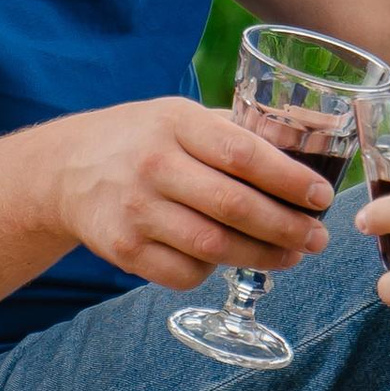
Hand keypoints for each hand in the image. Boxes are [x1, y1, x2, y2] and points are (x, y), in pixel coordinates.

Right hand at [49, 96, 339, 291]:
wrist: (67, 169)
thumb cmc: (144, 139)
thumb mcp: (183, 116)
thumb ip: (238, 129)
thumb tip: (313, 136)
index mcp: (176, 123)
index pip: (243, 154)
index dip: (289, 179)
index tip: (322, 197)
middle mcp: (153, 165)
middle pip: (234, 206)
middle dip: (287, 227)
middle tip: (319, 237)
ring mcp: (135, 210)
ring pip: (214, 247)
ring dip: (263, 257)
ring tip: (293, 255)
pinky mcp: (123, 250)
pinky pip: (185, 274)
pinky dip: (216, 272)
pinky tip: (232, 261)